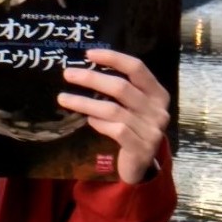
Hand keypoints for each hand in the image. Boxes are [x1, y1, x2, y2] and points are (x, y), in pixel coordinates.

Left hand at [57, 49, 169, 184]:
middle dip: (91, 78)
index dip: (113, 58)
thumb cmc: (133, 129)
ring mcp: (151, 130)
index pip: (137, 68)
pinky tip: (88, 120)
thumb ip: (121, 90)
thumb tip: (86, 67)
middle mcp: (158, 110)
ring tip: (63, 98)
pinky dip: (98, 123)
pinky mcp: (141, 148)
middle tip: (68, 74)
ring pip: (113, 110)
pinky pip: (115, 130)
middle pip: (121, 87)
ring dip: (85, 102)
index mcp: (158, 93)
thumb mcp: (134, 107)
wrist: (141, 166)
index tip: (89, 54)